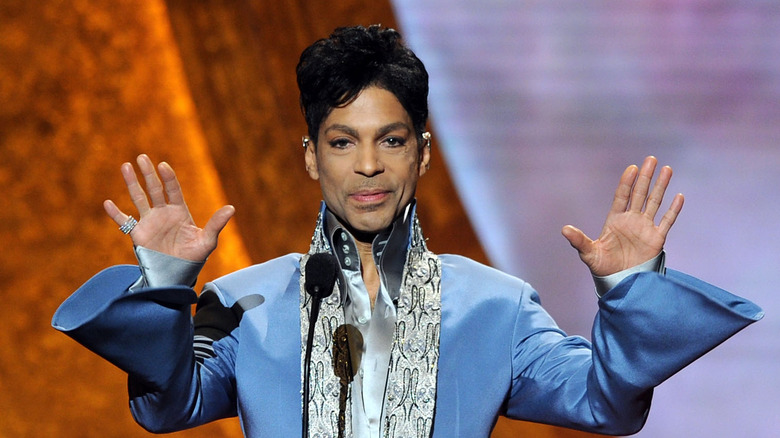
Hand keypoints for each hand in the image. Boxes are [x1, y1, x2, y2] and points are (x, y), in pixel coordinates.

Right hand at [104, 154, 234, 261]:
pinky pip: (124, 222)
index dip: (168, 178)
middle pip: (154, 189)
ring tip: (126, 166)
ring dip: (132, 183)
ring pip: (138, 198)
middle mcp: (163, 213)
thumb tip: (231, 208)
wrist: (178, 275)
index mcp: (179, 211)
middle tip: (142, 157)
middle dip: (149, 173)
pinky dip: (115, 213)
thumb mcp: (207, 241)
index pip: (173, 190)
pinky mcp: (138, 234)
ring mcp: (149, 222)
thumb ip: (216, 224)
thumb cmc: (194, 257)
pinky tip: (107, 203)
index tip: (163, 166)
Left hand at [561, 156, 683, 276]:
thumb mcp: (588, 253)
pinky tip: (679, 196)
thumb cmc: (602, 267)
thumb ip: (579, 240)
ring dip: (661, 186)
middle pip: (640, 193)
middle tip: (651, 159)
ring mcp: (645, 228)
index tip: (632, 168)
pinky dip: (673, 210)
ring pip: (654, 202)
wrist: (620, 282)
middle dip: (645, 177)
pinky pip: (667, 221)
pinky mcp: (656, 239)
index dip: (627, 182)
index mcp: (615, 220)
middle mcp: (631, 220)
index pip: (622, 196)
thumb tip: (564, 229)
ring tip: (667, 169)